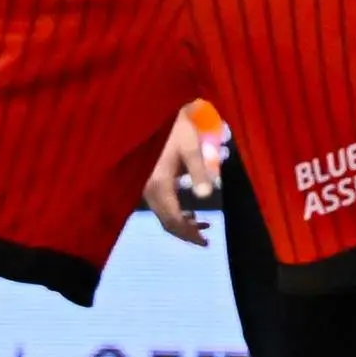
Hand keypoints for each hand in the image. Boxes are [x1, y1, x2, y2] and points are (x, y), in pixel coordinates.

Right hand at [143, 106, 222, 243]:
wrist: (156, 114)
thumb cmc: (177, 128)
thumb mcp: (191, 147)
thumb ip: (199, 171)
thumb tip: (208, 196)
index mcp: (159, 185)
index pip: (174, 220)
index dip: (189, 234)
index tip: (206, 242)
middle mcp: (149, 190)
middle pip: (167, 222)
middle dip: (187, 232)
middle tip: (206, 239)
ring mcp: (147, 187)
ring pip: (164, 215)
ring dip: (183, 224)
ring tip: (203, 225)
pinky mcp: (149, 182)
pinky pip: (162, 206)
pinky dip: (176, 213)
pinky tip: (190, 212)